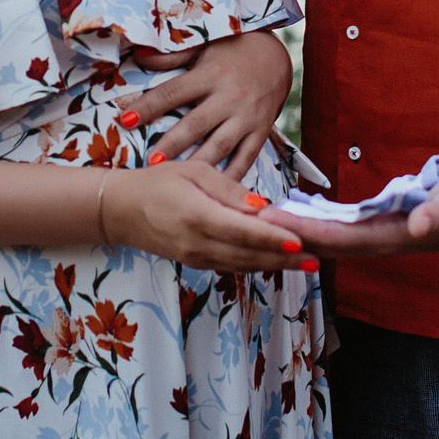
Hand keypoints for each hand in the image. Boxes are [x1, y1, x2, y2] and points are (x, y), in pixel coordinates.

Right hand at [109, 160, 314, 272]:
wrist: (120, 211)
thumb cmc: (157, 182)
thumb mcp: (192, 171)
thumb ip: (228, 189)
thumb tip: (260, 205)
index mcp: (197, 216)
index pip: (243, 231)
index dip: (273, 237)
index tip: (299, 241)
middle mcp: (198, 243)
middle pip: (248, 255)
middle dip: (284, 258)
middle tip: (317, 258)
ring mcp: (196, 258)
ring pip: (243, 265)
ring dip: (275, 265)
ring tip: (306, 263)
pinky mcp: (196, 263)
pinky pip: (232, 266)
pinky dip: (256, 265)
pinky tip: (277, 261)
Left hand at [119, 30, 293, 173]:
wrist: (277, 57)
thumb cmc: (232, 51)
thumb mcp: (203, 46)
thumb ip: (172, 56)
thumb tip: (139, 55)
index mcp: (210, 74)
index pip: (173, 91)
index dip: (149, 106)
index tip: (124, 120)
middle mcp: (229, 97)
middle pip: (196, 124)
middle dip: (173, 143)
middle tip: (150, 161)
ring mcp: (247, 117)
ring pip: (220, 145)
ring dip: (198, 163)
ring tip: (178, 179)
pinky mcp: (260, 132)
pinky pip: (246, 158)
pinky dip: (232, 176)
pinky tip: (215, 192)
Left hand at [266, 151, 438, 256]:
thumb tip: (417, 227)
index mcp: (393, 238)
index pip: (339, 239)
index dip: (303, 232)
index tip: (270, 224)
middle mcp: (380, 242)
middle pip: (323, 241)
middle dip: (286, 234)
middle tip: (243, 221)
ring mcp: (379, 235)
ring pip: (328, 236)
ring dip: (295, 229)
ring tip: (257, 218)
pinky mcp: (381, 224)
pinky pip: (339, 226)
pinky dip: (314, 221)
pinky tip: (294, 213)